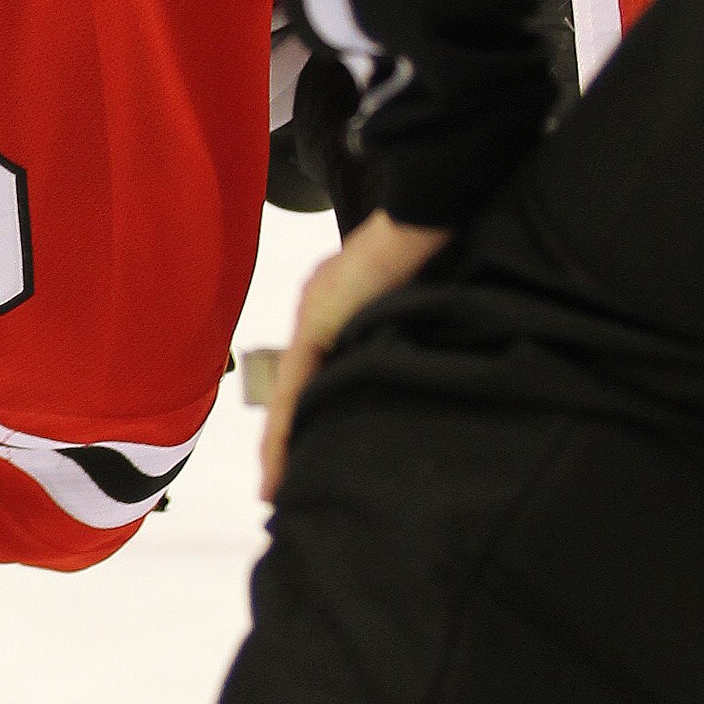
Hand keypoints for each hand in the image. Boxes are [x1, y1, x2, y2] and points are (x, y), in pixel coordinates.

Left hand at [260, 210, 449, 498]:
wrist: (423, 213)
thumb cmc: (428, 252)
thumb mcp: (407, 307)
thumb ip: (392, 335)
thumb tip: (404, 374)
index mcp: (336, 311)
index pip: (312, 379)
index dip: (303, 422)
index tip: (299, 465)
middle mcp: (315, 315)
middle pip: (294, 393)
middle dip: (291, 442)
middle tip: (284, 490)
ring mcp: (312, 319)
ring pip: (287, 399)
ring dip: (282, 445)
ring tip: (275, 490)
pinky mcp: (317, 326)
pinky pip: (294, 390)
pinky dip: (284, 430)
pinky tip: (277, 464)